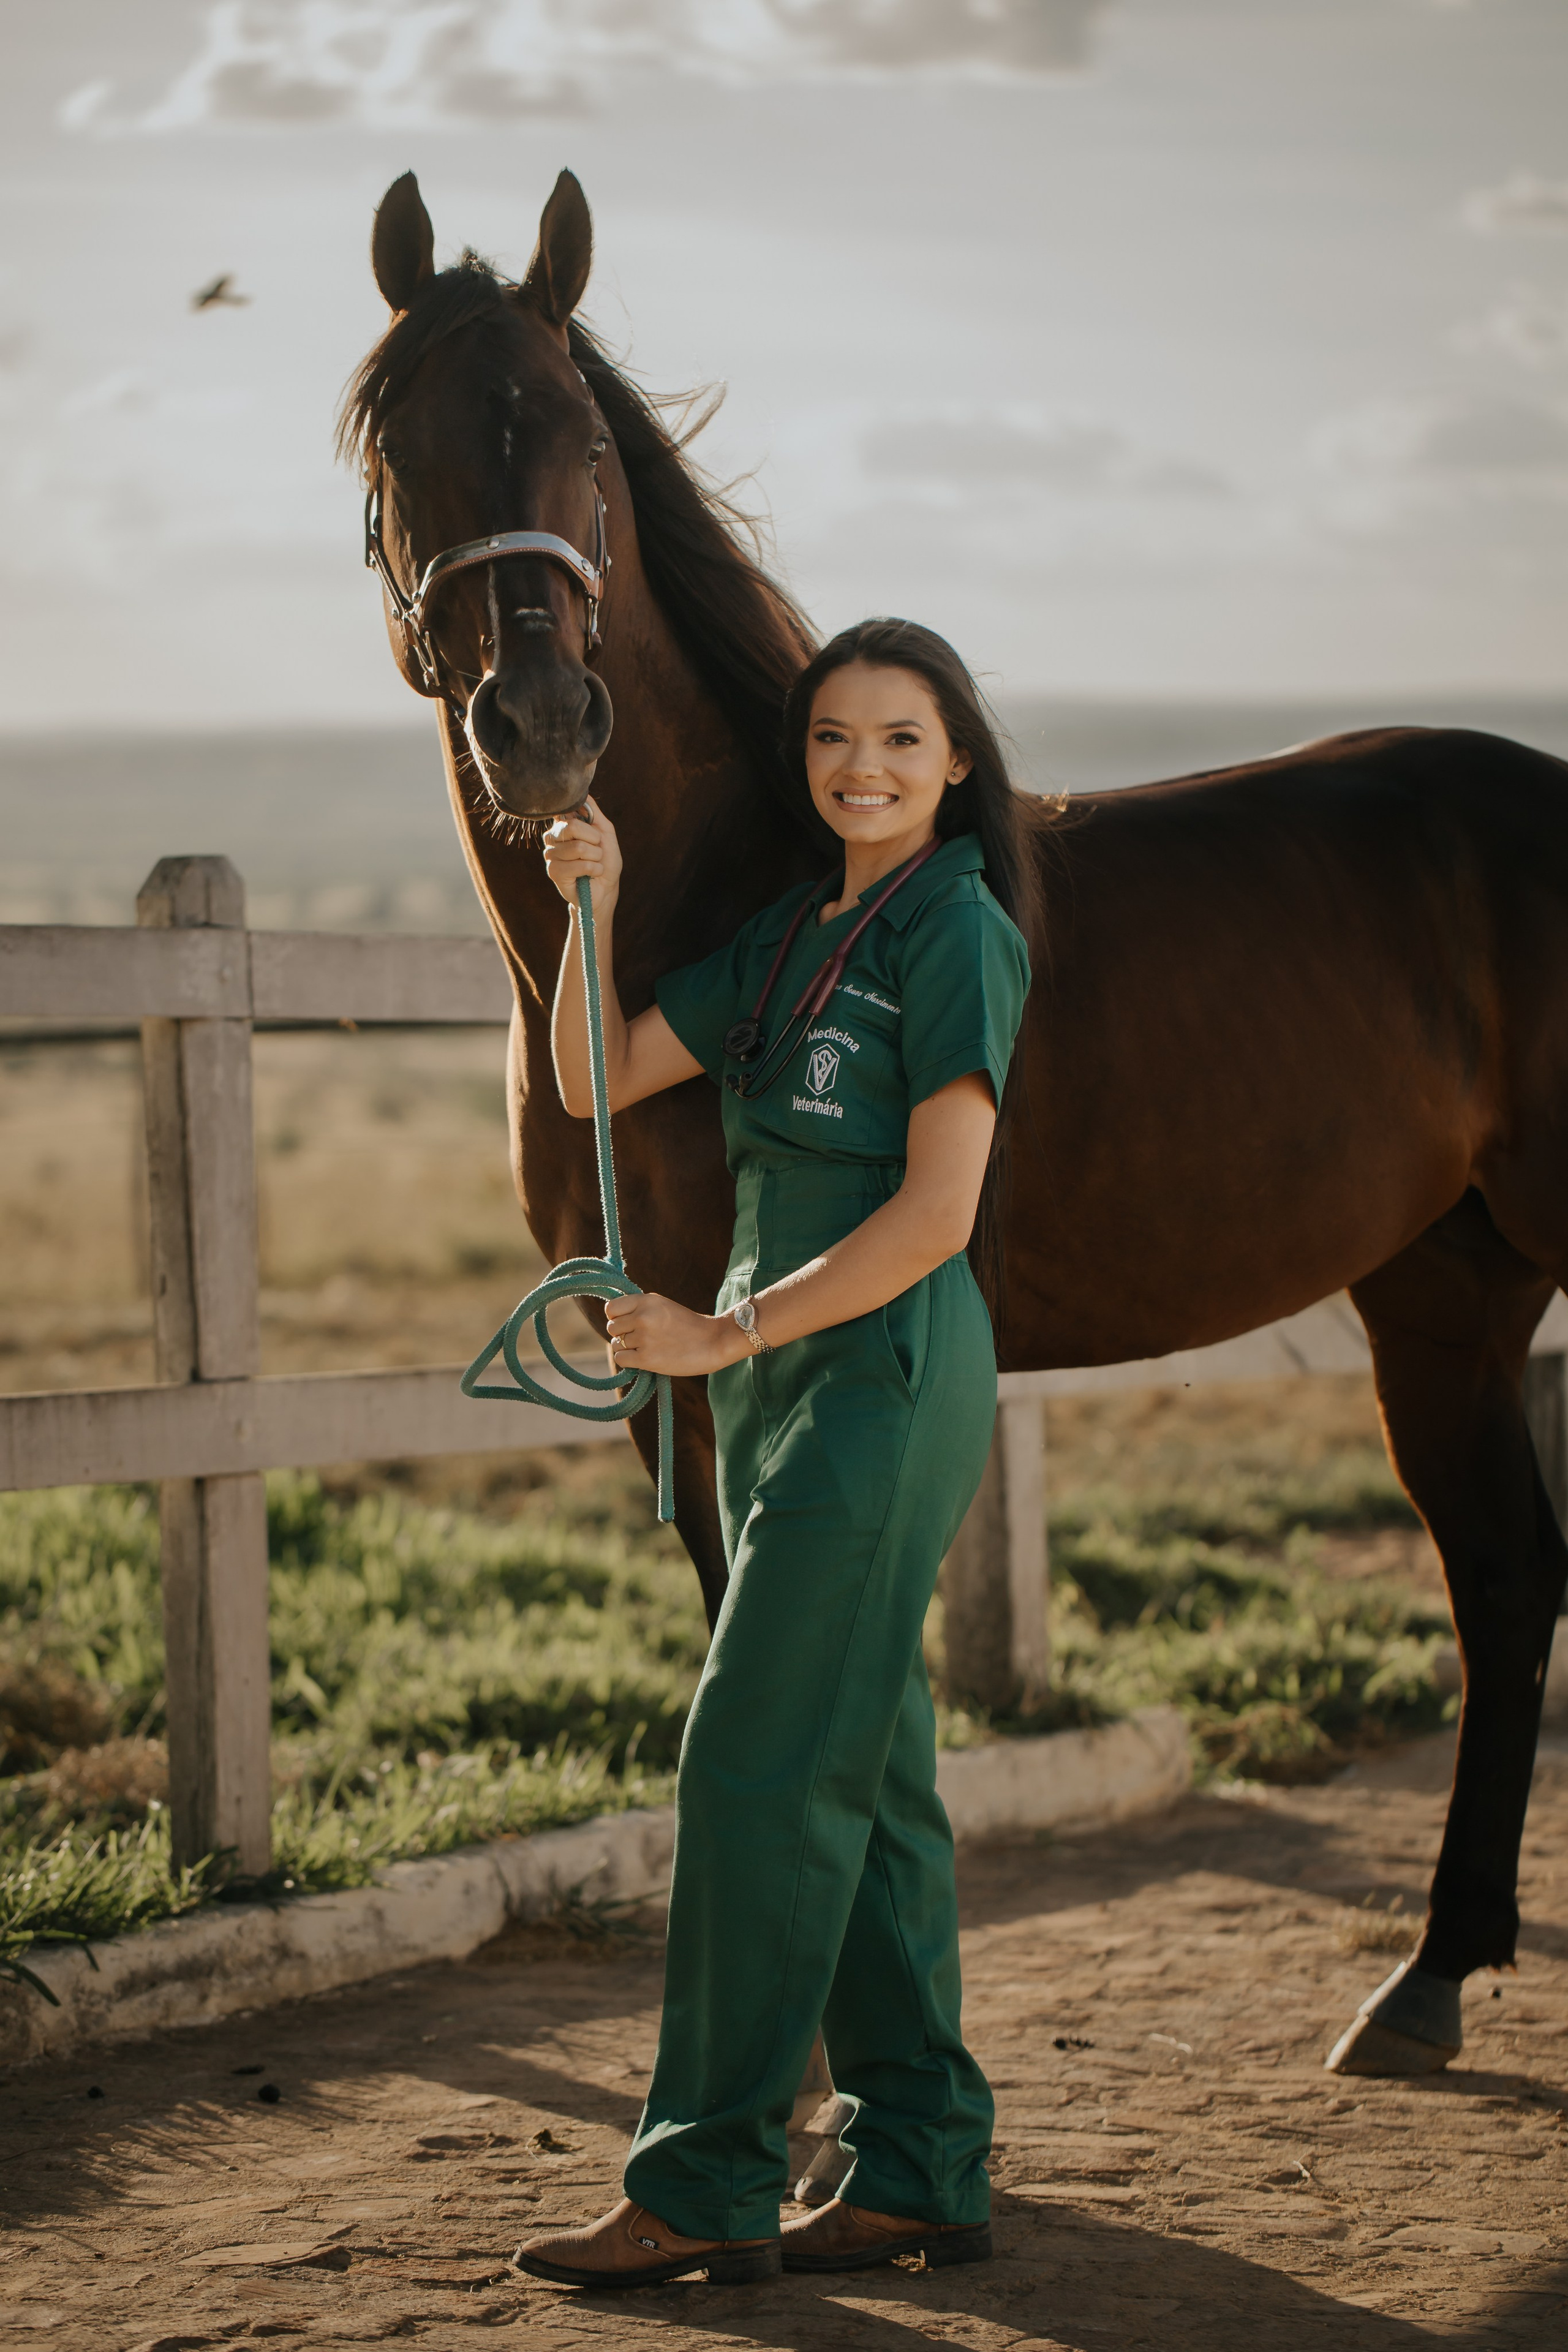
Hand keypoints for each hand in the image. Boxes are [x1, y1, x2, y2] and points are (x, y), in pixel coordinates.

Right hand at [543, 796, 621, 916]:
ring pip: (578, 847)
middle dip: (595, 841)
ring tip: (594, 864)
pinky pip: (579, 865)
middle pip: (573, 827)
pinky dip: (593, 869)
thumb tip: (583, 792)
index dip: (586, 824)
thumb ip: (593, 811)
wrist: (606, 888)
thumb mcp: (605, 831)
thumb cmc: (606, 860)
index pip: (569, 811)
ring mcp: (551, 854)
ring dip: (596, 858)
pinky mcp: (553, 871)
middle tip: (596, 852)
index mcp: (564, 825)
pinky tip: (591, 874)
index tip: (594, 836)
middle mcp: (553, 837)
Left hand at [604, 1292, 746, 1377]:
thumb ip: (639, 1308)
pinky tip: (645, 1359)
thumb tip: (613, 1319)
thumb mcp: (663, 1306)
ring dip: (628, 1349)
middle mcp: (642, 1317)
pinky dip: (630, 1361)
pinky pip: (621, 1359)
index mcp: (646, 1300)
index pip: (611, 1309)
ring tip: (649, 1348)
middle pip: (612, 1328)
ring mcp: (644, 1338)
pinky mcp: (646, 1358)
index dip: (616, 1318)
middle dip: (622, 1334)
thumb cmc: (688, 1325)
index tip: (628, 1323)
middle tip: (641, 1338)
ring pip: (616, 1345)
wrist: (713, 1342)